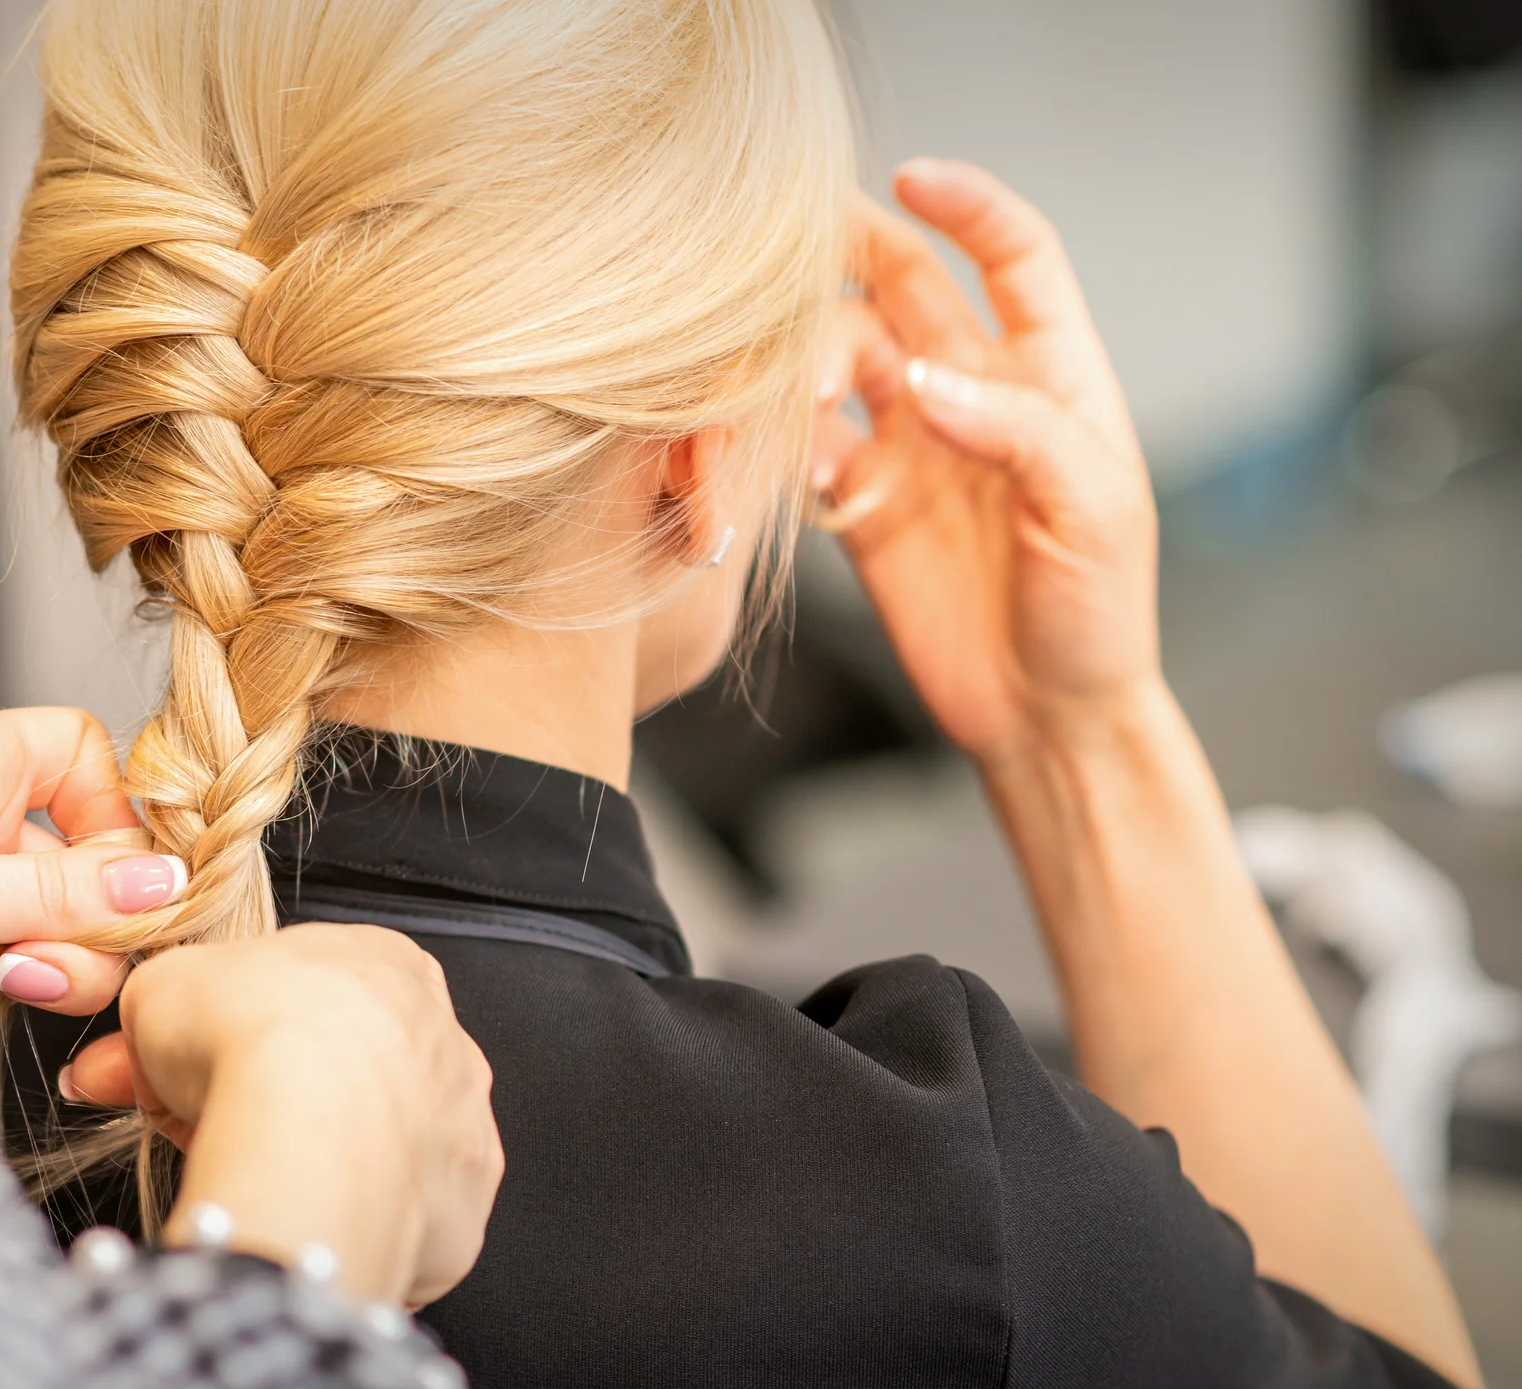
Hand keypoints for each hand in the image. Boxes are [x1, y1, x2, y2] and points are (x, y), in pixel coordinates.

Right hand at [63, 924, 502, 1308]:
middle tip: (185, 1124)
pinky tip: (300, 1214)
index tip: (177, 1065)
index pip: (301, 995)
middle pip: (338, 1069)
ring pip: (372, 1142)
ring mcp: (458, 1123)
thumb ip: (161, 1003)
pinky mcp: (460, 1207)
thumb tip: (135, 1038)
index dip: (226, 1032)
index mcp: (382, 961)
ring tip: (241, 1172)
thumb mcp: (163, 986)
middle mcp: (439, 1036)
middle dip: (260, 1096)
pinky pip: (397, 1215)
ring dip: (310, 1155)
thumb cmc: (252, 1039)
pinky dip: (346, 1217)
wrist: (308, 1132)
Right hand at [812, 158, 1161, 761]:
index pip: (1012, 258)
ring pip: (840, 359)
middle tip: (790, 252)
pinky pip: (804, 445)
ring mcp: (911, 447)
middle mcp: (973, 397)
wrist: (1049, 718)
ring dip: (807, 359)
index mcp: (1050, 378)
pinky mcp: (861, 506)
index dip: (969, 208)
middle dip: (851, 257)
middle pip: (904, 290)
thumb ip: (1018, 432)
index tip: (915, 178)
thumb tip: (926, 382)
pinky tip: (784, 464)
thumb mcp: (1094, 514)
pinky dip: (780, 438)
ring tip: (800, 398)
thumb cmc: (1099, 615)